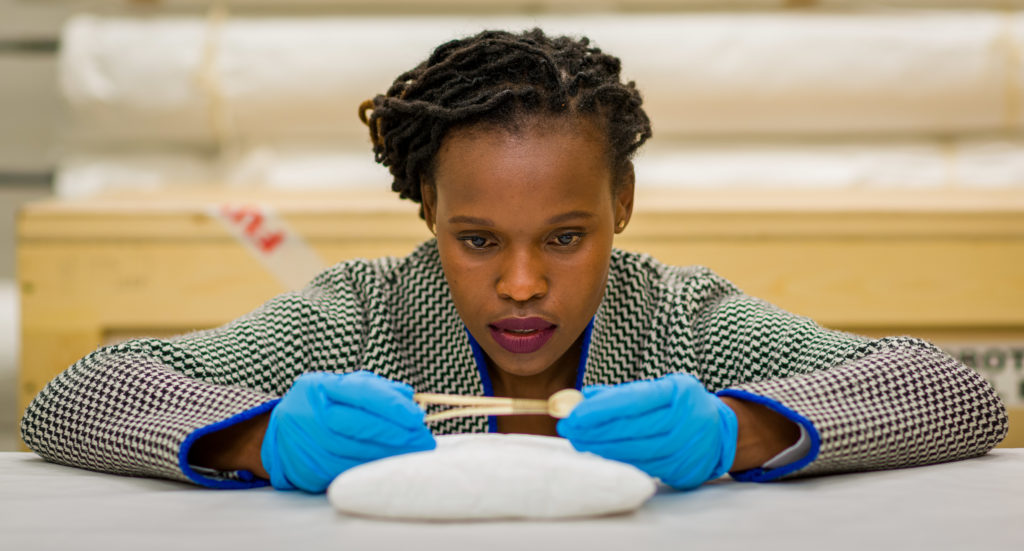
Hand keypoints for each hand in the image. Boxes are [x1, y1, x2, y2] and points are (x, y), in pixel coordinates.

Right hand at [261, 371, 435, 491]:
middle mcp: (307, 413)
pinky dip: (370, 470)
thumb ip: (377, 390)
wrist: (280, 434)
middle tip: (423, 441)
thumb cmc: (323, 407)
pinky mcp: (306, 469)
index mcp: (318, 386)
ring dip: (388, 455)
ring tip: (412, 454)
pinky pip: (346, 472)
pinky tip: (388, 466)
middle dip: (396, 434)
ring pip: (354, 453)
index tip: (417, 417)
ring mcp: (304, 443)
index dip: (392, 406)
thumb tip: (410, 400)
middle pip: (358, 425)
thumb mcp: (343, 388)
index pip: (361, 392)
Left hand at [556, 373, 737, 489]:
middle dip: (594, 431)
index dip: (600, 410)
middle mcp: (687, 419)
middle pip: (632, 428)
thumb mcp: (657, 389)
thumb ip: (621, 394)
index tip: (573, 415)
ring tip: (579, 441)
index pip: (633, 401)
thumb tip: (582, 399)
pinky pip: (644, 466)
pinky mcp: (685, 470)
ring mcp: (688, 447)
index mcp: (678, 391)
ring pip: (636, 451)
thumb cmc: (678, 405)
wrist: (718, 431)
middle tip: (568, 430)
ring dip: (602, 448)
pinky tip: (602, 453)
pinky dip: (620, 460)